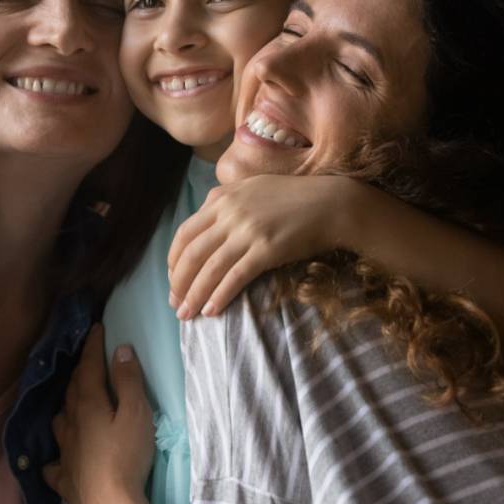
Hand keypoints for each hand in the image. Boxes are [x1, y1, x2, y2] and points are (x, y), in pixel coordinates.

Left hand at [43, 325, 156, 503]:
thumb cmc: (127, 455)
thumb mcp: (136, 413)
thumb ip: (128, 381)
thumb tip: (120, 349)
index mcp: (89, 404)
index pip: (89, 368)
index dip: (92, 347)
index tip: (96, 328)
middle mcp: (71, 424)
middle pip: (72, 392)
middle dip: (79, 373)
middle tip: (86, 361)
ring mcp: (64, 453)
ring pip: (60, 423)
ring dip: (66, 409)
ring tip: (72, 404)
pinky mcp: (64, 479)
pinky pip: (54, 464)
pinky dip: (56, 457)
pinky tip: (58, 459)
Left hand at [168, 174, 358, 318]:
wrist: (331, 203)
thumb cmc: (295, 198)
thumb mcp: (253, 189)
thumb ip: (227, 203)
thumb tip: (206, 223)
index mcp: (222, 198)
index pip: (185, 233)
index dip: (174, 260)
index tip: (172, 279)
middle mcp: (230, 212)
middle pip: (191, 253)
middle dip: (178, 282)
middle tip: (175, 303)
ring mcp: (247, 230)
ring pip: (209, 268)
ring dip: (194, 294)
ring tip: (186, 314)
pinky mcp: (266, 249)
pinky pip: (234, 277)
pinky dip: (219, 295)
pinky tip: (211, 310)